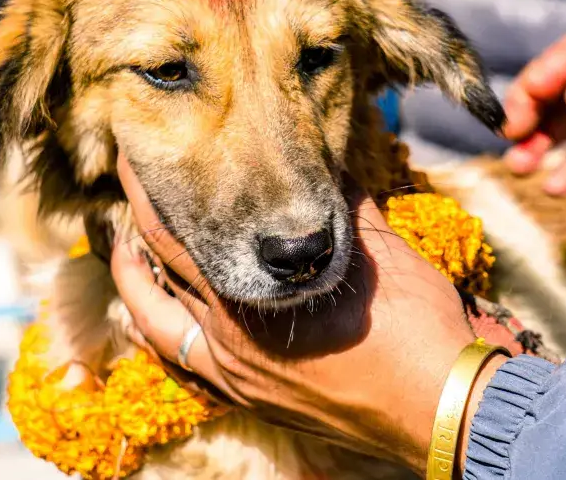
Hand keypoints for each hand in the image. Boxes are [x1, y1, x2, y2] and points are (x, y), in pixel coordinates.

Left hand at [110, 153, 517, 473]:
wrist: (445, 407)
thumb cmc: (415, 328)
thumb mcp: (376, 249)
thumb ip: (338, 203)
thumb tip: (326, 158)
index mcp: (248, 301)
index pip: (170, 239)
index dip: (142, 197)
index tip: (129, 163)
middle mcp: (229, 343)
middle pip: (154, 279)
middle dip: (131, 234)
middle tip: (120, 199)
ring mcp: (236, 379)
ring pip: (158, 329)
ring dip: (138, 288)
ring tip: (129, 256)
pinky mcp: (253, 402)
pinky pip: (186, 370)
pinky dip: (164, 340)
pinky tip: (160, 322)